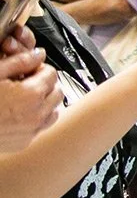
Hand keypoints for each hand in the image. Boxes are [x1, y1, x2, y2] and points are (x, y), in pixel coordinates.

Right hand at [0, 31, 61, 152]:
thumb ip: (20, 61)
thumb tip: (38, 54)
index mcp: (30, 95)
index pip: (52, 74)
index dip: (39, 68)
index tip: (28, 70)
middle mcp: (36, 115)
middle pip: (57, 92)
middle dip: (45, 84)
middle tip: (26, 81)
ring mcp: (31, 131)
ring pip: (53, 111)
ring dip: (44, 102)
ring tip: (23, 97)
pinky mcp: (23, 142)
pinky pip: (41, 127)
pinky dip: (36, 118)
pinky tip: (18, 112)